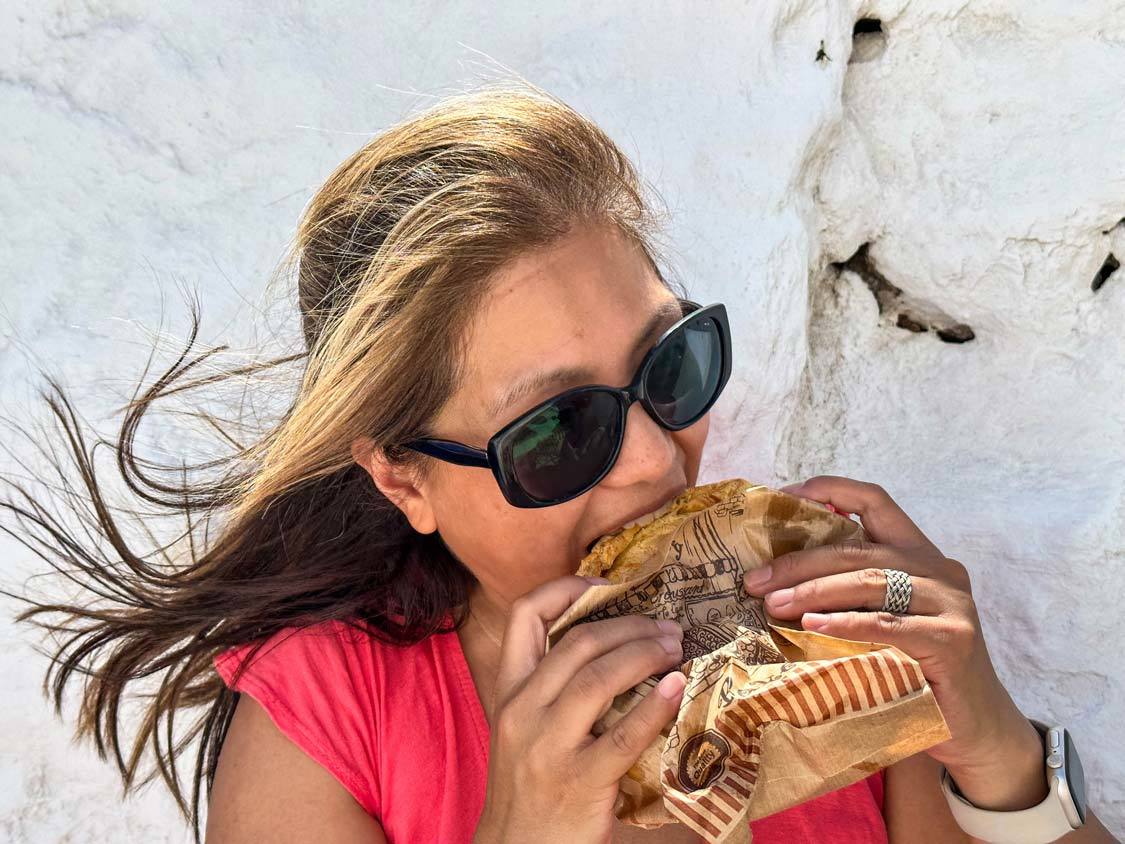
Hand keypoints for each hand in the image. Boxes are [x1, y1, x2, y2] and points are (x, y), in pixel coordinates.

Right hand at [473, 575, 686, 843]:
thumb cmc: (530, 787)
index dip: (568, 589)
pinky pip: (622, 735)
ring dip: (645, 654)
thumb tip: (617, 646)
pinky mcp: (578, 782)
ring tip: (676, 649)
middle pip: (578, 641)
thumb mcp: (525, 728)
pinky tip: (676, 688)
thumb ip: (552, 689)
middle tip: (667, 628)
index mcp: (509, 691)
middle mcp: (522, 710)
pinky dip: (653, 707)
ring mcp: (547, 746)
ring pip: (598, 677)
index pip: (524, 616)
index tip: (608, 586)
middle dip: (630, 625)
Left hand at [742, 475, 1042, 800]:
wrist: (976, 728)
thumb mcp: (884, 620)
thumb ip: (850, 593)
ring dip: (814, 591)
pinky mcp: (953, 639)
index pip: (876, 502)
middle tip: (757, 581)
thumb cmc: (917, 670)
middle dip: (801, 562)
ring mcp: (951, 603)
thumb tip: (774, 582)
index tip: (784, 496)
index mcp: (919, 554)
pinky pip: (889, 625)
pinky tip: (813, 626)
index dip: (831, 489)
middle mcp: (939, 570)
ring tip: (773, 605)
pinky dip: (846, 624)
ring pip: (870, 582)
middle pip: (859, 549)